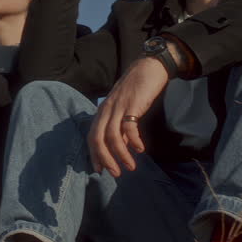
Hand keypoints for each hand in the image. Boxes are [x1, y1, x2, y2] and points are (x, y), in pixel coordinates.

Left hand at [88, 57, 168, 176]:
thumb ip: (122, 128)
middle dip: (104, 159)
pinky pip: (129, 127)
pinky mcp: (132, 104)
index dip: (94, 154)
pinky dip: (133, 141)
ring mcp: (118, 107)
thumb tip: (123, 148)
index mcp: (102, 112)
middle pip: (97, 138)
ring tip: (130, 167)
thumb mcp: (125, 110)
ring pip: (112, 136)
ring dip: (120, 155)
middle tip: (114, 173)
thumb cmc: (138, 90)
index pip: (92, 136)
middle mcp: (106, 110)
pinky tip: (140, 149)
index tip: (100, 170)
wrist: (149, 68)